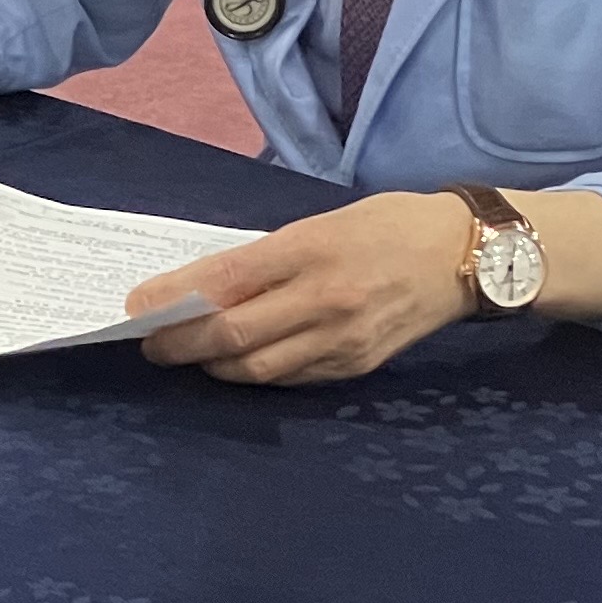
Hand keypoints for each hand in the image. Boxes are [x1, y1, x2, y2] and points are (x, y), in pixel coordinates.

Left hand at [127, 189, 475, 384]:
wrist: (464, 256)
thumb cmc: (387, 226)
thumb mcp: (321, 224)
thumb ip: (263, 257)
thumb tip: (201, 286)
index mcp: (313, 248)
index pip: (226, 279)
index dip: (173, 297)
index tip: (136, 304)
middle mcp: (326, 298)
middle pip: (232, 335)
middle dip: (180, 343)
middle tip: (151, 342)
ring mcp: (342, 340)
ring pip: (256, 369)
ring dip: (211, 366)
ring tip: (187, 353)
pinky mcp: (355, 367)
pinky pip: (289, 378)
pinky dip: (253, 372)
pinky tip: (235, 362)